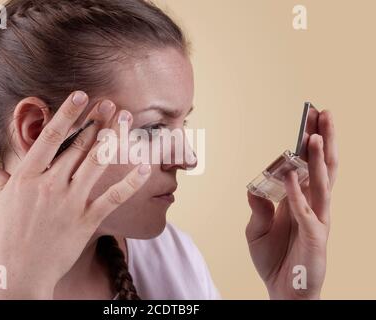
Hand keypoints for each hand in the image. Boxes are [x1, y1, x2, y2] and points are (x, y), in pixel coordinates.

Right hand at [0, 91, 150, 298]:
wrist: (15, 275)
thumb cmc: (6, 240)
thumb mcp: (2, 206)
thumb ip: (4, 183)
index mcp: (26, 177)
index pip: (49, 137)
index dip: (67, 113)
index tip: (80, 95)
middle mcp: (49, 184)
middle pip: (78, 145)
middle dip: (97, 121)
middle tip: (110, 103)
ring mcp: (69, 202)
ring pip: (96, 162)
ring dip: (113, 138)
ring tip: (126, 119)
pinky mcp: (86, 220)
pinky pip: (113, 196)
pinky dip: (131, 181)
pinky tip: (144, 166)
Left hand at [246, 110, 337, 298]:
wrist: (282, 292)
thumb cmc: (273, 259)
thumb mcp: (257, 231)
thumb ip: (258, 209)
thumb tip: (253, 188)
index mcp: (300, 200)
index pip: (308, 165)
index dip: (310, 141)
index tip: (311, 117)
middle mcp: (313, 206)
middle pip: (321, 167)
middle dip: (323, 139)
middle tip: (323, 112)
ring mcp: (317, 220)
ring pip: (321, 183)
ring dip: (317, 159)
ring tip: (316, 135)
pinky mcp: (315, 237)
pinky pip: (306, 211)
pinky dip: (297, 193)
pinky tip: (290, 174)